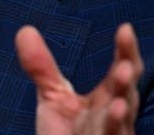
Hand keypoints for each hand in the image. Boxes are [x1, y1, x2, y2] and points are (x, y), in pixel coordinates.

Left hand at [16, 23, 142, 134]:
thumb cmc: (67, 133)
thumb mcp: (53, 96)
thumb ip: (42, 67)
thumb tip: (26, 31)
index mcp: (106, 96)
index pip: (121, 69)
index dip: (125, 50)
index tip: (125, 29)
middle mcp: (115, 114)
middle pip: (127, 92)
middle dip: (128, 77)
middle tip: (126, 64)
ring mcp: (112, 134)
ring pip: (122, 120)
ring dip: (122, 107)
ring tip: (121, 90)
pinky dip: (113, 129)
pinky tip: (113, 114)